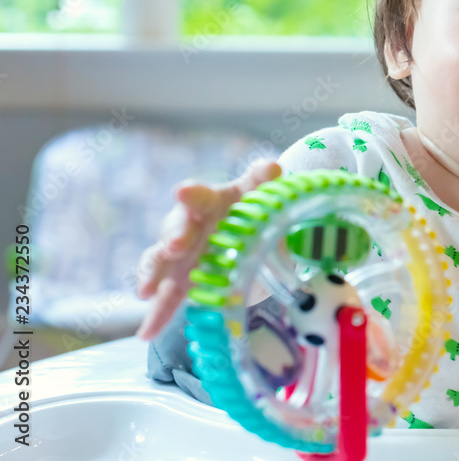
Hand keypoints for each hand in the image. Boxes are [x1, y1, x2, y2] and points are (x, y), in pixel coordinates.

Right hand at [135, 160, 281, 339]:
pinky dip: (156, 314)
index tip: (183, 191)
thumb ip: (263, 182)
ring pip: (161, 262)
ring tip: (147, 290)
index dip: (192, 194)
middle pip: (176, 228)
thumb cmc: (250, 209)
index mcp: (210, 202)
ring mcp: (181, 254)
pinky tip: (146, 332)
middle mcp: (189, 225)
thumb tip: (273, 166)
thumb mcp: (259, 196)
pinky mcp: (180, 280)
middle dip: (174, 237)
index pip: (200, 196)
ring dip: (154, 274)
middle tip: (175, 247)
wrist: (249, 233)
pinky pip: (165, 296)